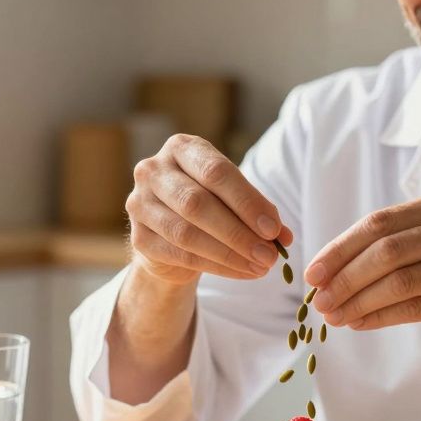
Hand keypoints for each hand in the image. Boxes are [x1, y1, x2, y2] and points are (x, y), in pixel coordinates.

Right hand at [127, 134, 292, 285]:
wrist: (170, 232)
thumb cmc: (209, 204)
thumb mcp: (233, 198)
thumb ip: (257, 211)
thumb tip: (282, 236)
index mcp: (181, 148)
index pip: (215, 171)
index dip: (247, 201)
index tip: (273, 229)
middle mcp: (153, 170)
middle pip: (197, 203)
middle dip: (239, 232)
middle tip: (269, 255)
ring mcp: (140, 204)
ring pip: (187, 233)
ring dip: (229, 254)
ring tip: (260, 266)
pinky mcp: (139, 238)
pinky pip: (180, 256)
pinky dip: (216, 267)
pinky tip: (241, 272)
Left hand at [305, 191, 420, 346]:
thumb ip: (400, 244)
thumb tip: (333, 268)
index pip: (379, 222)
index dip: (340, 248)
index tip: (313, 272)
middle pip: (384, 250)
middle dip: (344, 277)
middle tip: (318, 299)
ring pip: (397, 280)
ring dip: (357, 300)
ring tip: (333, 316)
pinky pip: (415, 306)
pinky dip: (380, 317)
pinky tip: (360, 324)